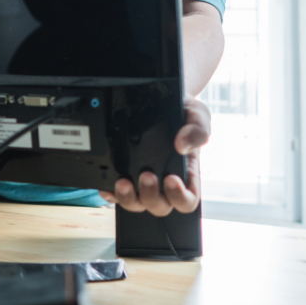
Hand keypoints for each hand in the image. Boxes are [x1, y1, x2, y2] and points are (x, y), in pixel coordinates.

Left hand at [100, 97, 209, 215]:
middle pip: (160, 206)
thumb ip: (198, 130)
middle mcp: (164, 182)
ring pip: (137, 204)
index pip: (187, 200)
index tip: (170, 179)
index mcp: (186, 174)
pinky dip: (110, 192)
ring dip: (128, 198)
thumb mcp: (197, 115)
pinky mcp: (125, 175)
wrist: (161, 99)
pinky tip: (107, 184)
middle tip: (146, 175)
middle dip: (151, 195)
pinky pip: (116, 194)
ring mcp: (143, 181)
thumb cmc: (182, 113)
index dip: (179, 197)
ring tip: (123, 181)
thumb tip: (183, 145)